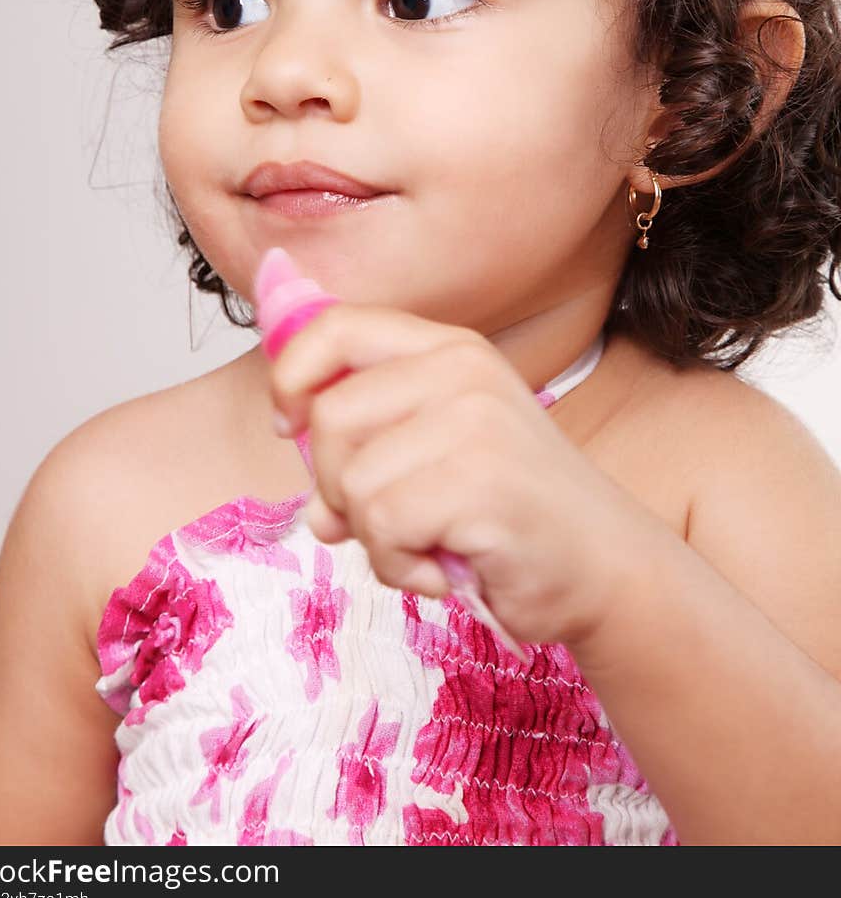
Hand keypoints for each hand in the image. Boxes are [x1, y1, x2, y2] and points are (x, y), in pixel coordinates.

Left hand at [268, 301, 646, 649]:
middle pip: (329, 417)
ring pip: (350, 481)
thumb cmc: (515, 515)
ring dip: (375, 538)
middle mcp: (462, 368)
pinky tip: (446, 570)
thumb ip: (371, 454)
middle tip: (395, 520)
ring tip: (431, 545)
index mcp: (450, 347)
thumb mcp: (438, 457)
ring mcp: (475, 418)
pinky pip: (382, 526)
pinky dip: (400, 566)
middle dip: (339, 488)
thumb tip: (313, 510)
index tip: (291, 427)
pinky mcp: (480, 478)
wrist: (607, 567)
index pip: (334, 327)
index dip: (291, 376)